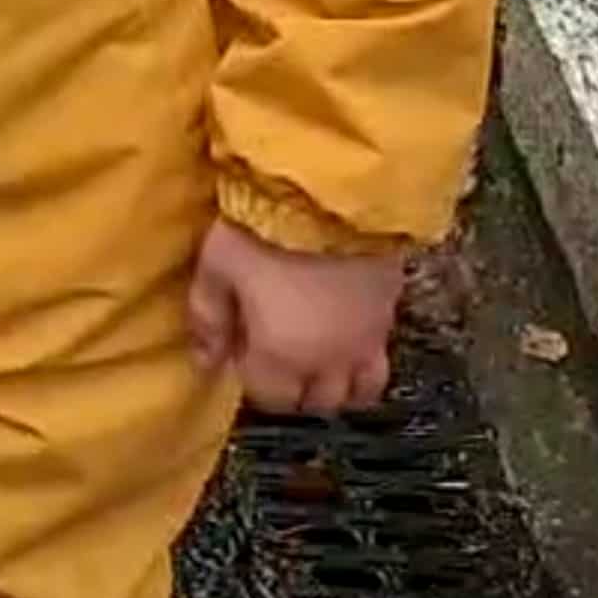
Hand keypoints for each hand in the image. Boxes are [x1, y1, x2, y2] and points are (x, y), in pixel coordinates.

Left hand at [187, 218, 401, 414]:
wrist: (331, 196)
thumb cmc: (262, 232)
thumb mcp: (217, 268)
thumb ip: (209, 319)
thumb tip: (206, 361)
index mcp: (283, 357)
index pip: (271, 398)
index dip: (251, 378)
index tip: (241, 349)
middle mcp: (330, 361)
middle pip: (316, 402)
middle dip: (293, 389)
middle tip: (273, 353)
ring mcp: (367, 342)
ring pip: (358, 391)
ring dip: (335, 384)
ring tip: (314, 355)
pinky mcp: (392, 315)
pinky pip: (381, 358)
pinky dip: (362, 360)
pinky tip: (343, 332)